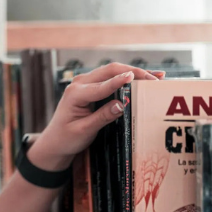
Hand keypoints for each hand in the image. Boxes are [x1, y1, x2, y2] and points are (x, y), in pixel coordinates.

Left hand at [27, 63, 162, 170]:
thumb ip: (102, 117)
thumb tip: (121, 105)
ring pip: (113, 71)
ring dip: (134, 73)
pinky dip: (128, 77)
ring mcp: (85, 82)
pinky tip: (144, 78)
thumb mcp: (84, 131)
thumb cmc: (66, 137)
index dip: (120, 81)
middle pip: (110, 70)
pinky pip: (111, 78)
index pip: (101, 85)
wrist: (55, 140)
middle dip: (134, 73)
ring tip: (156, 77)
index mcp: (75, 93)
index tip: (138, 78)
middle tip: (156, 80)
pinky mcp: (92, 86)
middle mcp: (80, 83)